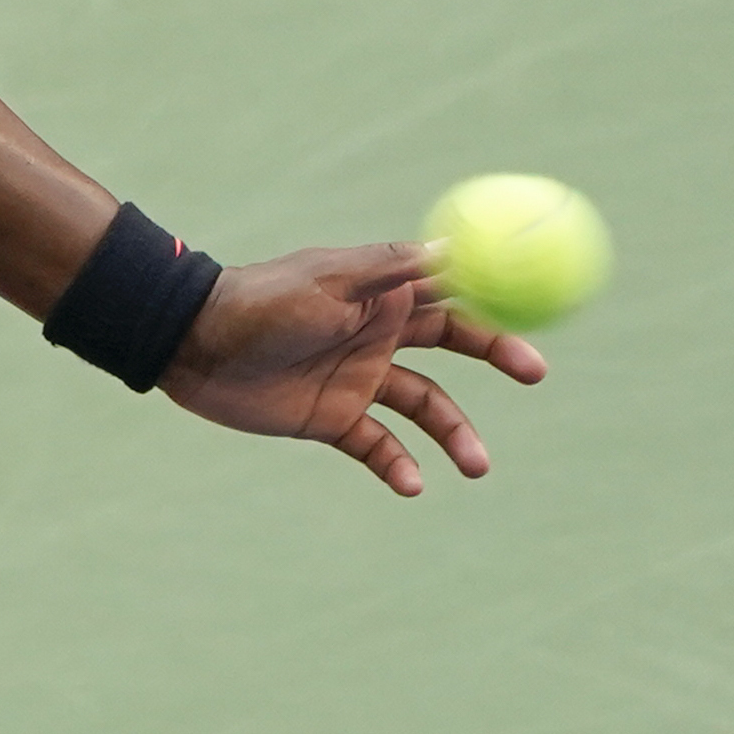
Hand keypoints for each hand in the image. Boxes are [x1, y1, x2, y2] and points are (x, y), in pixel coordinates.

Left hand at [159, 241, 546, 494]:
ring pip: (424, 405)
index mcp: (382, 294)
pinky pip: (378, 446)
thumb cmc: (260, 301)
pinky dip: (398, 465)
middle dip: (498, 357)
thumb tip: (455, 248)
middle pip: (454, 345)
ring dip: (454, 433)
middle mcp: (378, 334)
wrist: (193, 345)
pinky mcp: (333, 419)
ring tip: (478, 466)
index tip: (540, 309)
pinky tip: (414, 484)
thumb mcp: (330, 281)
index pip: (455, 291)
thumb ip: (391, 269)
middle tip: (536, 375)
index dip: (498, 298)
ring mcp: (359, 379)